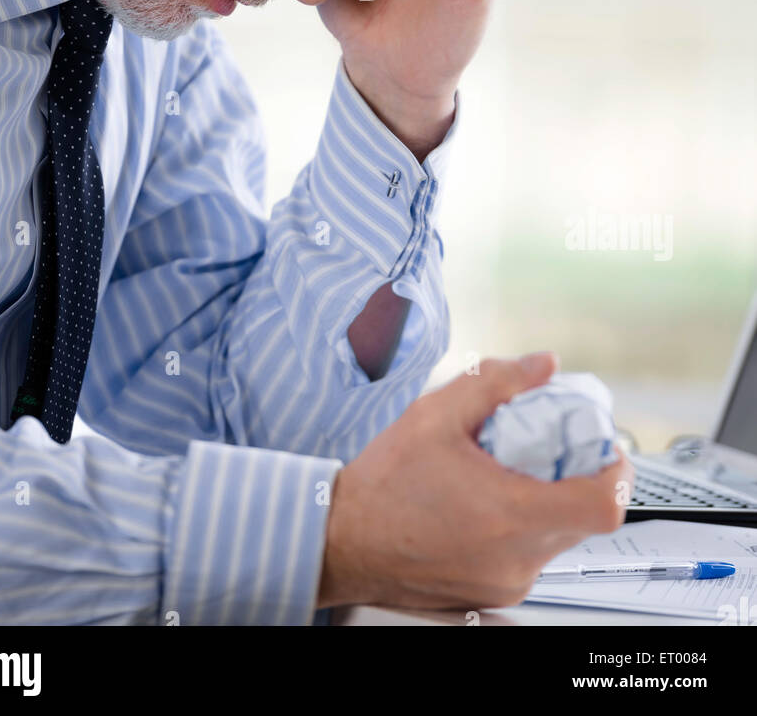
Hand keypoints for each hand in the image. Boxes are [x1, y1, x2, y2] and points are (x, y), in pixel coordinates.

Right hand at [317, 353, 633, 610]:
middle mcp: (516, 558)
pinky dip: (522, 524)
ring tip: (505, 470)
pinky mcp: (493, 593)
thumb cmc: (383, 486)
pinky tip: (486, 501)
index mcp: (510, 515)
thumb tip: (542, 365)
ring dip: (546, 499)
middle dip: (574, 475)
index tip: (603, 446)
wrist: (341, 541)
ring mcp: (506, 582)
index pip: (603, 504)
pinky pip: (530, 554)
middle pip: (583, 518)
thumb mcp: (436, 414)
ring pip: (557, 537)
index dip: (616, 471)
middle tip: (548, 445)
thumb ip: (496, 382)